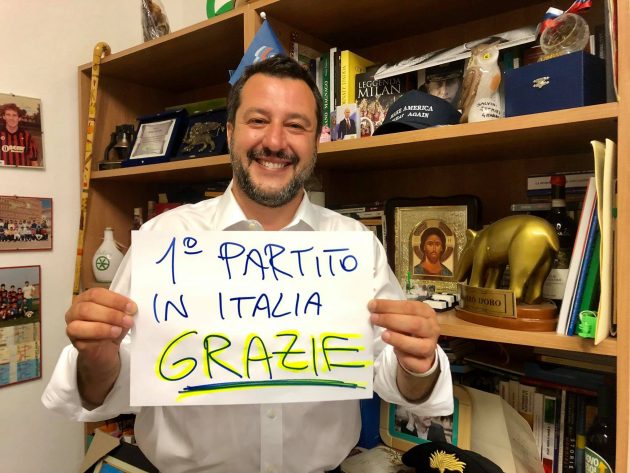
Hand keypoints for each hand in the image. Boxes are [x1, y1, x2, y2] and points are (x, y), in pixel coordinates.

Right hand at [65, 287, 135, 405]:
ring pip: (83, 316)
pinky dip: (101, 332)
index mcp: (87, 298)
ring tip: (120, 328)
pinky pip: (83, 333)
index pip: (97, 293)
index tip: (132, 307)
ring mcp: (72, 324)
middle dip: (111, 312)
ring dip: (106, 321)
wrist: (103, 353)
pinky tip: (113, 334)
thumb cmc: (111, 330)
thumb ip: (123, 311)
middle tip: (128, 319)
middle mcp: (76, 309)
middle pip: (89, 305)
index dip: (115, 299)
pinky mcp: (74, 339)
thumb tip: (131, 309)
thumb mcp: (120, 318)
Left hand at [369, 298, 438, 373]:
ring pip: (418, 345)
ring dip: (398, 339)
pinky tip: (393, 350)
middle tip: (374, 318)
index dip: (391, 306)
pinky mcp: (425, 363)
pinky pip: (414, 361)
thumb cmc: (408, 329)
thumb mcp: (403, 317)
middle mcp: (432, 329)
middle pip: (415, 324)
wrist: (418, 351)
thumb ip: (391, 312)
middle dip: (392, 320)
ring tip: (383, 335)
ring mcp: (431, 347)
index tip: (373, 305)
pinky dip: (402, 356)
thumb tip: (373, 307)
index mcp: (426, 313)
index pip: (410, 307)